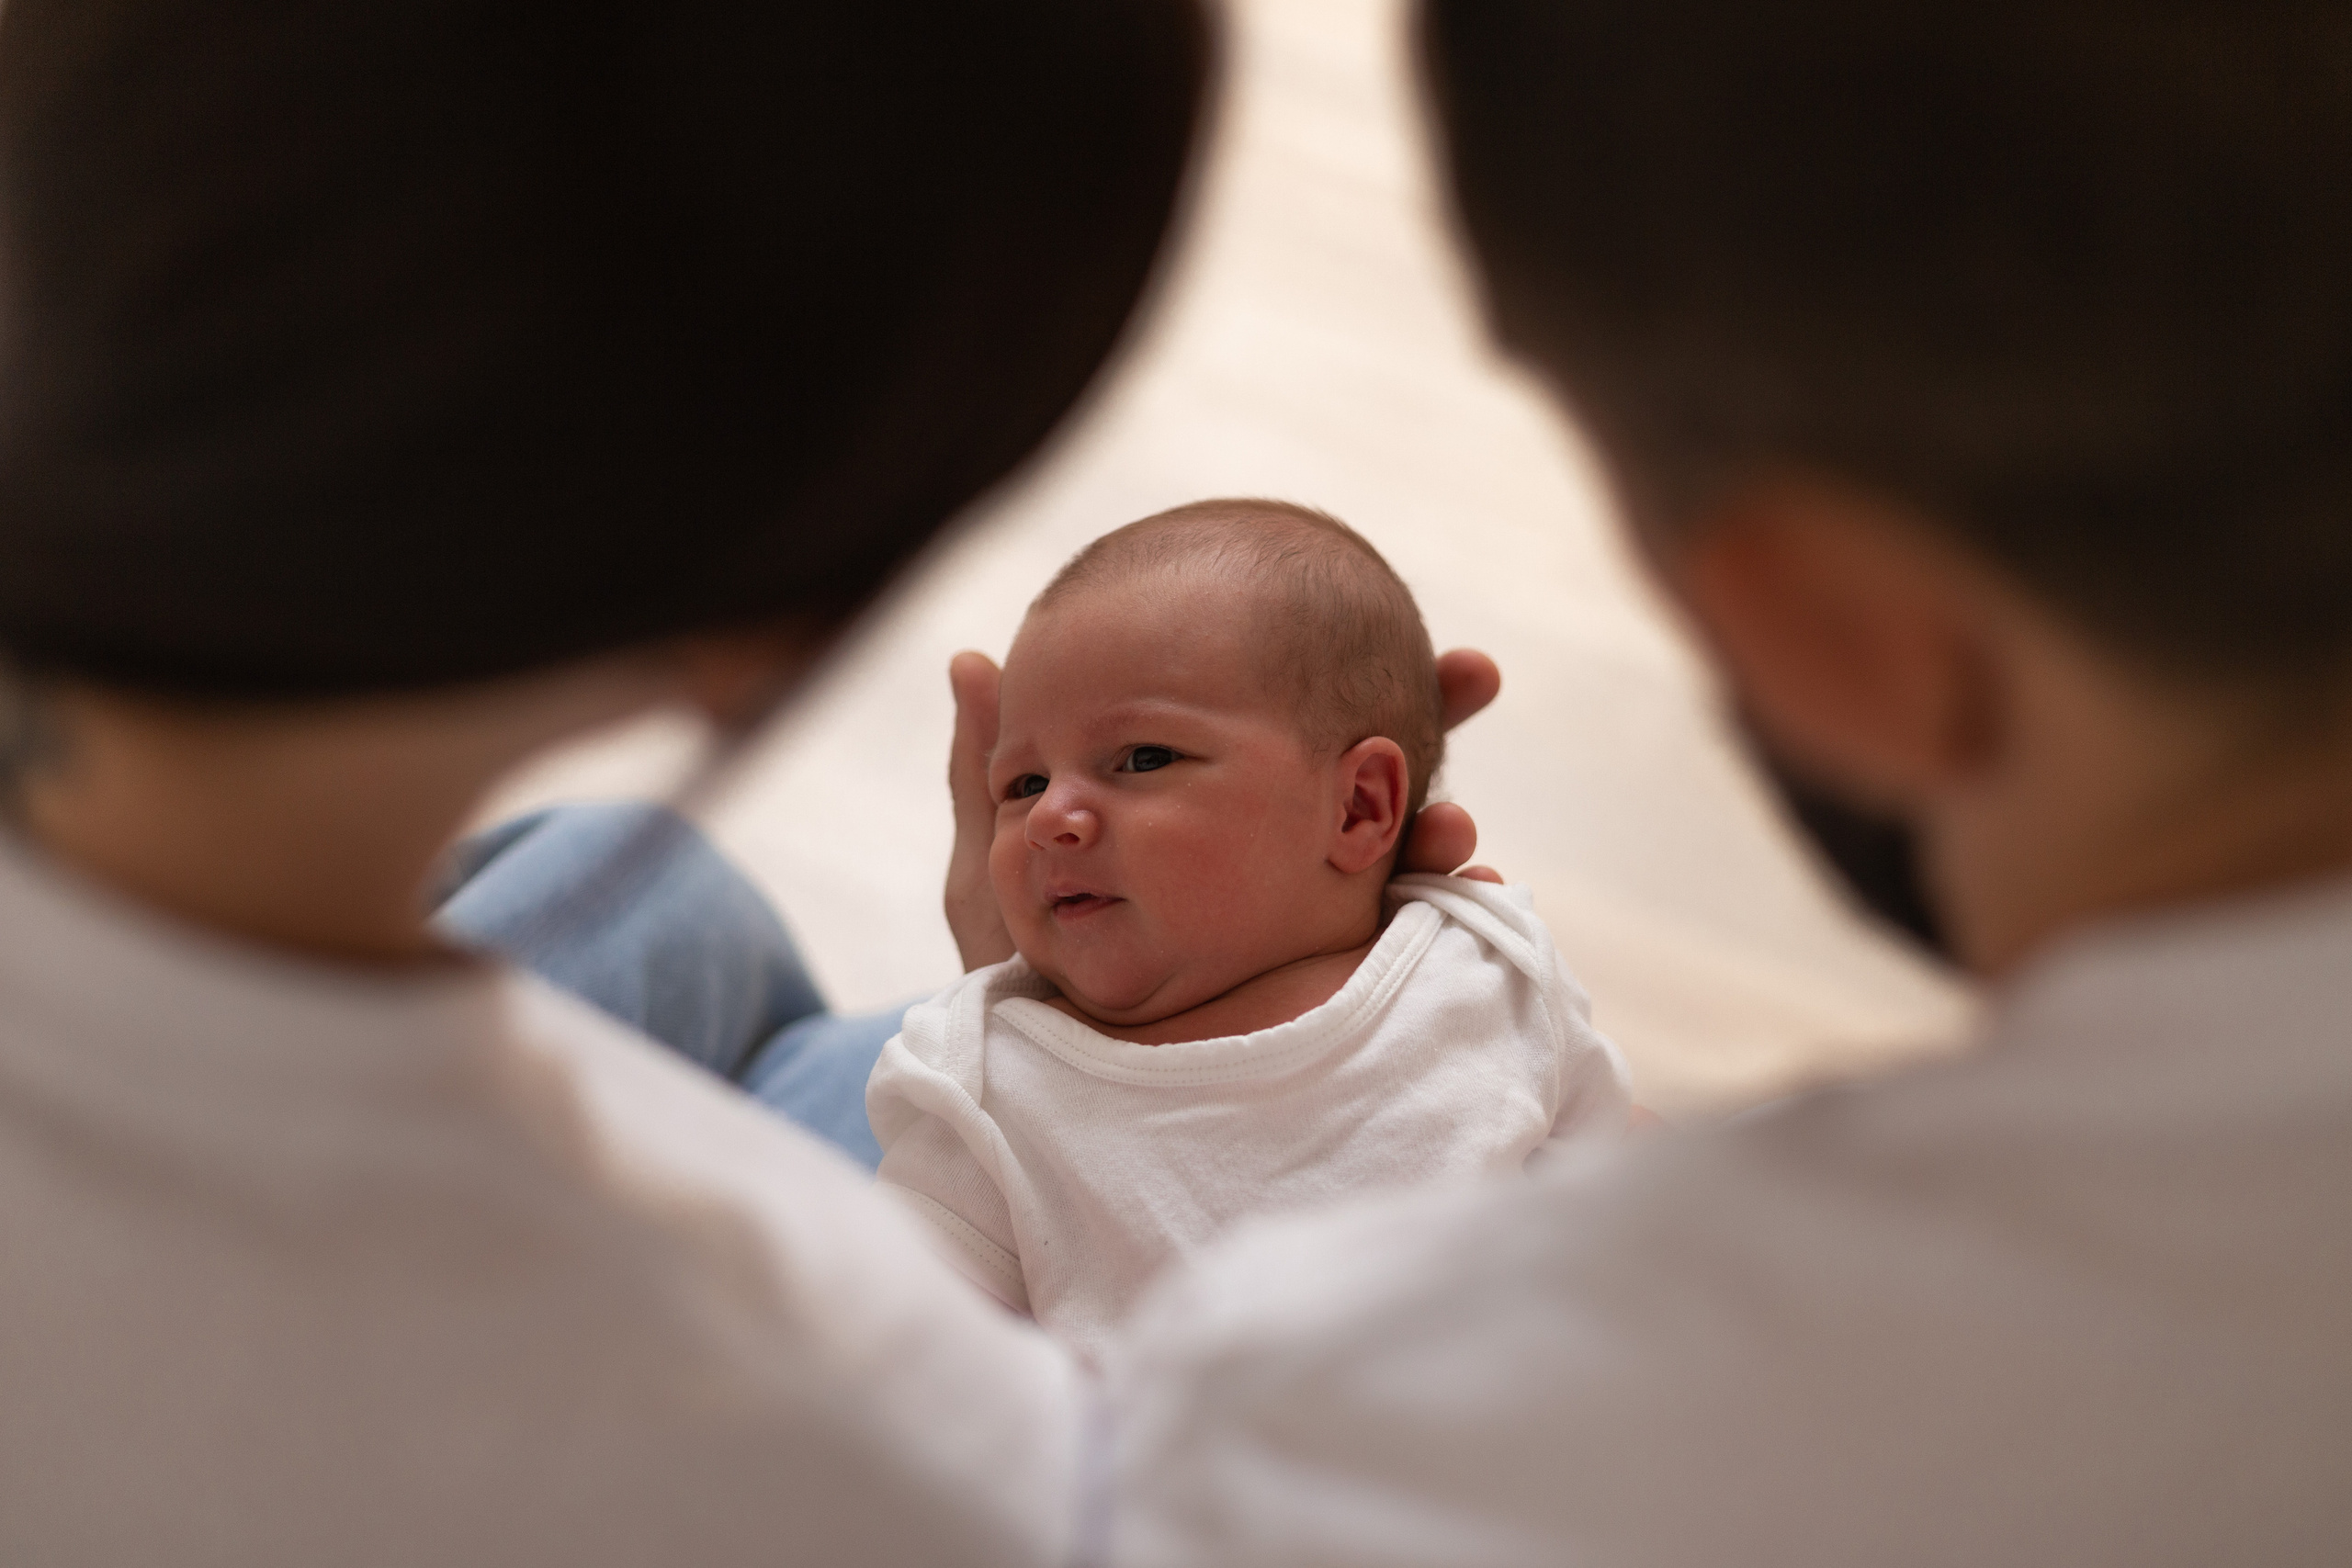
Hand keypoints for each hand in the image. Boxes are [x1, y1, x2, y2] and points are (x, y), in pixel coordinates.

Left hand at [943, 647, 1507, 970]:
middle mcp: (1260, 849)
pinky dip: (1435, 930)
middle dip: (1425, 721)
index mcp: (1200, 804)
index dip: (1351, 670)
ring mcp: (1288, 916)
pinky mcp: (1300, 982)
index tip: (1417, 630)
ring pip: (1383, 858)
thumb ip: (986, 772)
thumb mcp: (993, 870)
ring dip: (1437, 833)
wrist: (1033, 1081)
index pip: (1286, 722)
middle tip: (1471, 675)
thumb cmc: (1007, 972)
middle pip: (1358, 775)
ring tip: (1460, 827)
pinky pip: (1379, 948)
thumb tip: (972, 656)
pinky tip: (1472, 904)